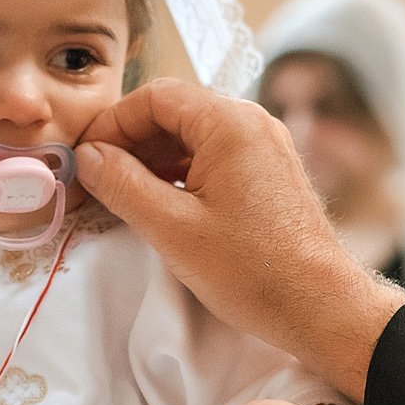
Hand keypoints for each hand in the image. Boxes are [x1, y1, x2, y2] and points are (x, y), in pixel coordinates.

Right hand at [76, 80, 404, 403]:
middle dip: (129, 142)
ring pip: (193, 137)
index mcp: (230, 122)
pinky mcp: (270, 174)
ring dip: (152, 160)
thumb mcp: (173, 229)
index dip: (111, 123)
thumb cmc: (252, 271)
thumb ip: (123, 185)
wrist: (321, 308)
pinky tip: (158, 205)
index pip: (155, 97)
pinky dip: (180, 174)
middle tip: (94, 180)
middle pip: (174, 112)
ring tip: (120, 197)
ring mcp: (265, 147)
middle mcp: (252, 122)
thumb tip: (87, 156)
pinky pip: (214, 158)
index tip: (83, 157)